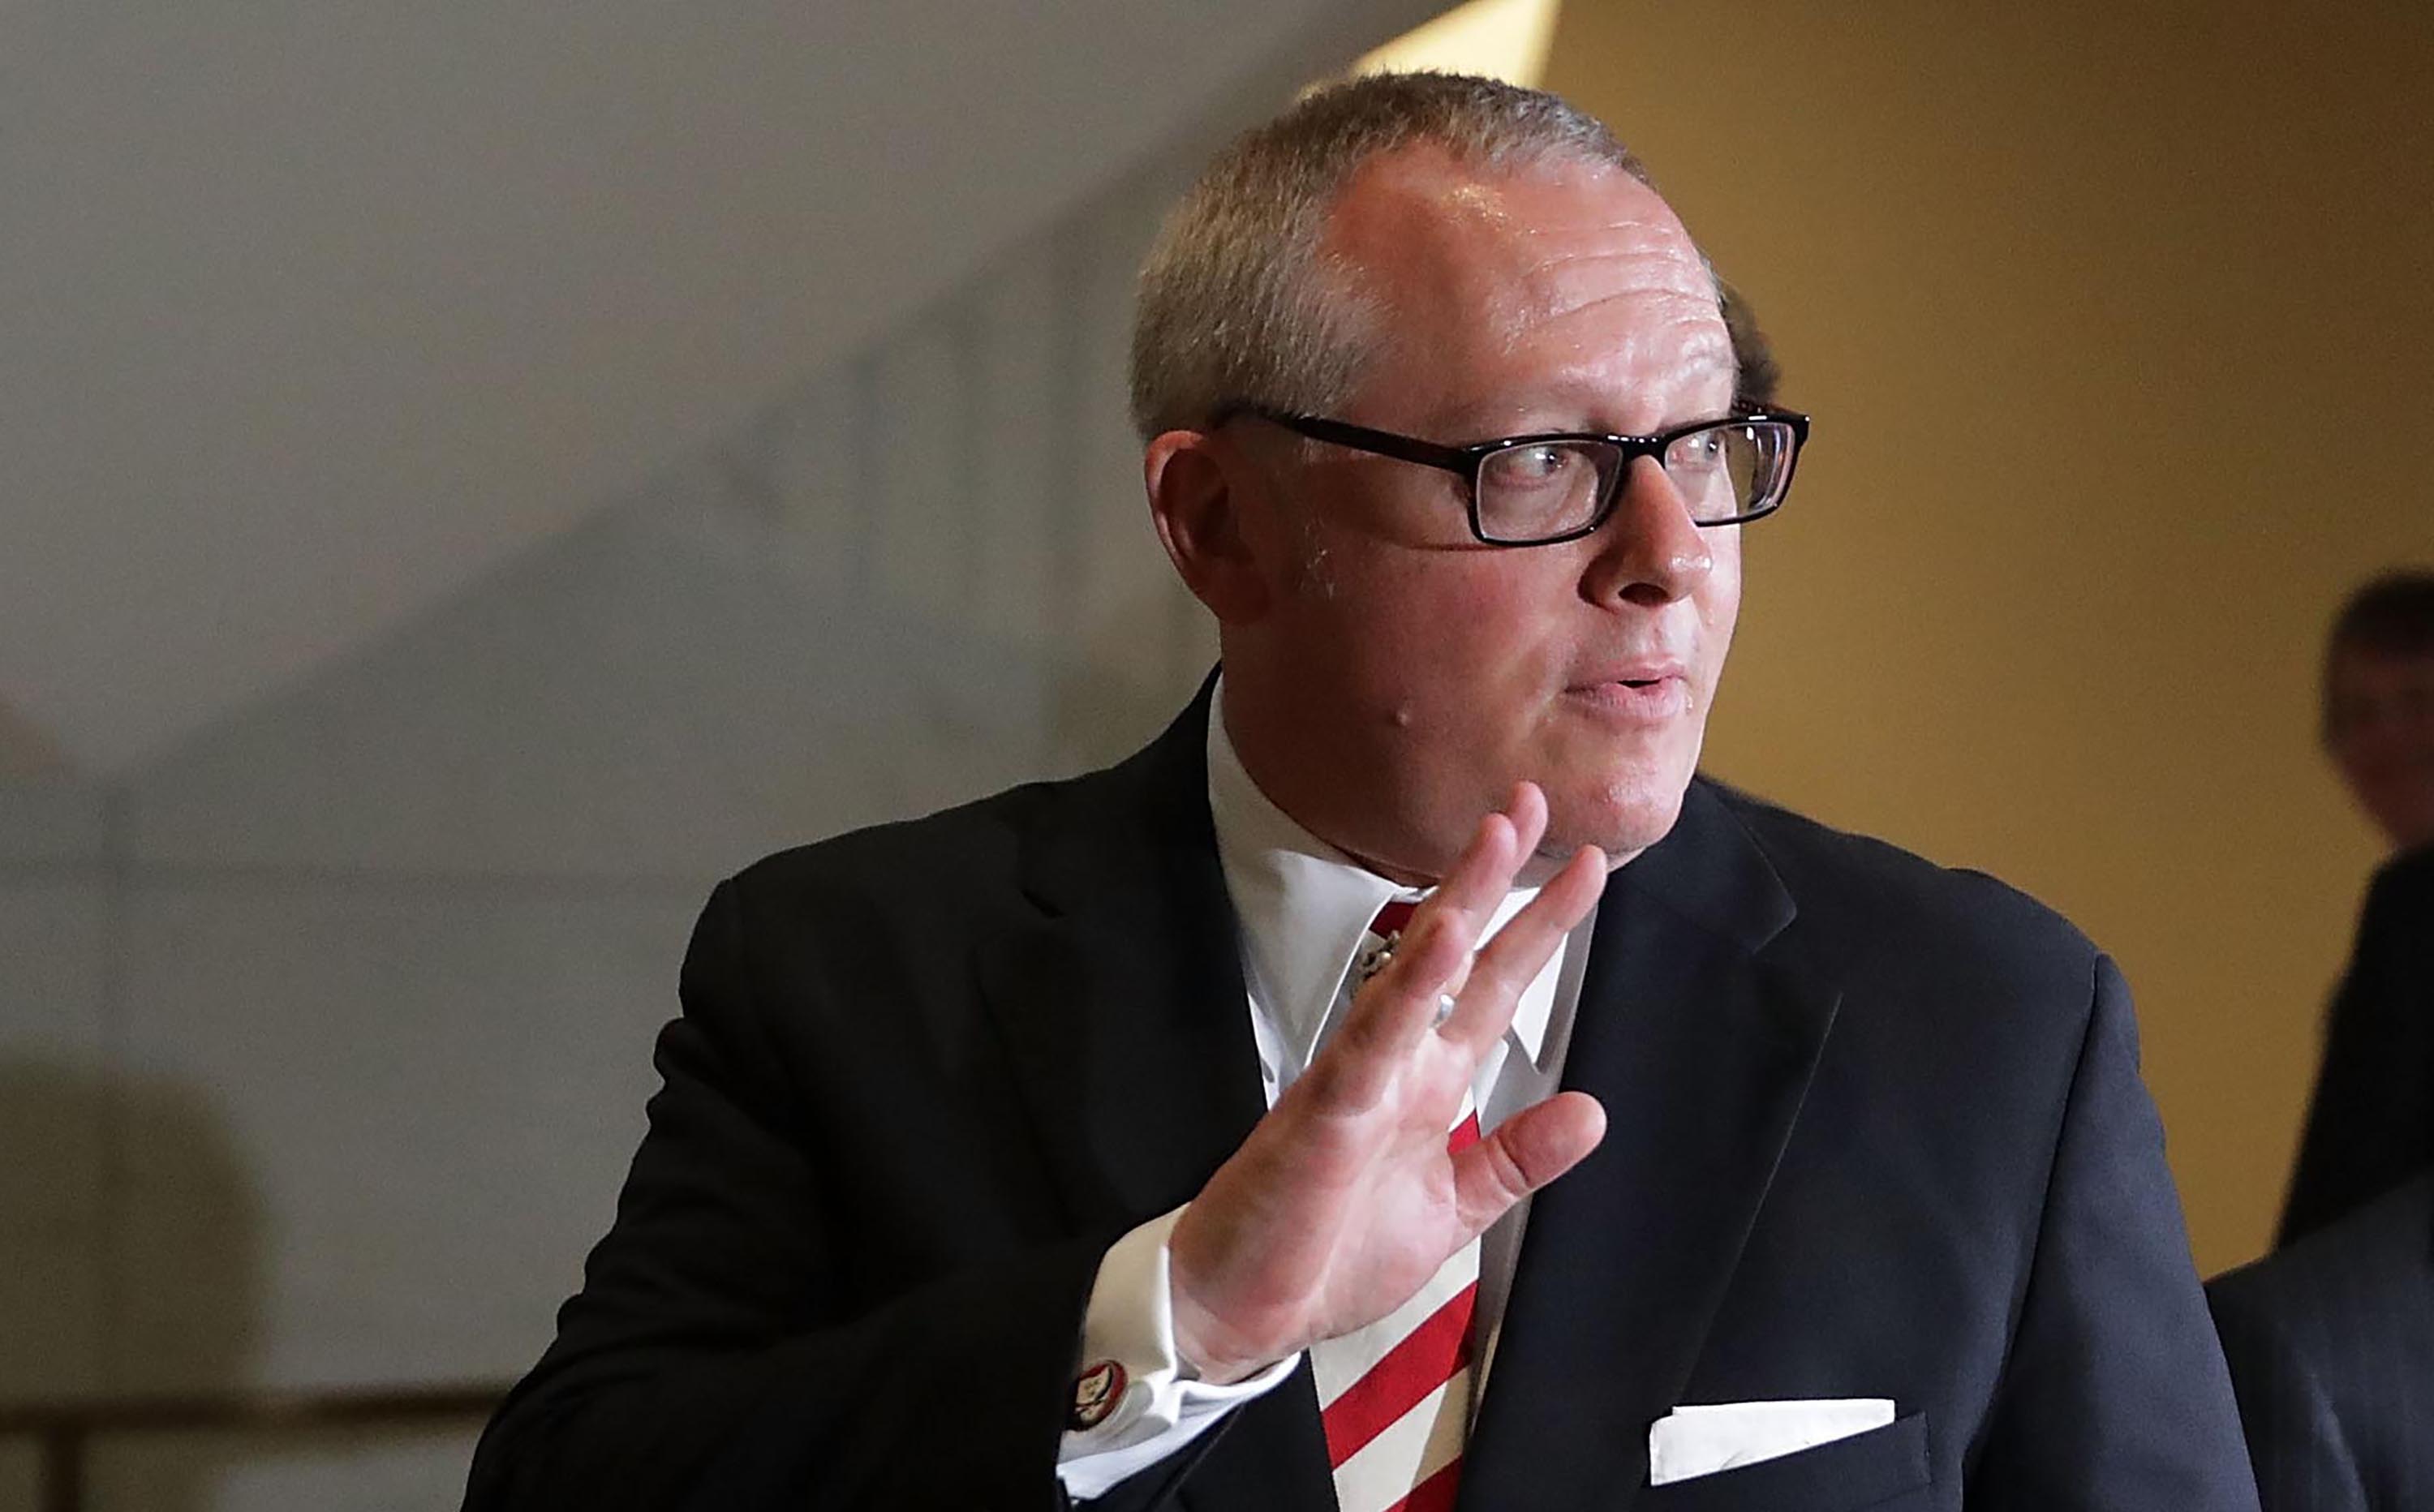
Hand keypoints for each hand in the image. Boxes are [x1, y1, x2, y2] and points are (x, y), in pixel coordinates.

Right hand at [1167, 782, 1608, 1382]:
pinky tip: (1439, 941)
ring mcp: (1360, 1080)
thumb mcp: (1453, 1209)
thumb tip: (1589, 1111)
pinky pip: (1371, 1041)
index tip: (1587, 865)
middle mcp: (1397, 1066)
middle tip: (1532, 802)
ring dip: (1457, 904)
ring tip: (1496, 839)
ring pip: (1413, 974)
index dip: (1540, 928)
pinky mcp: (1327, 1111)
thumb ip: (1514, 1158)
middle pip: (1458, 954)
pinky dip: (1407, 991)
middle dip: (1498, 880)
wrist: (1240, 1311)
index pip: (1493, 988)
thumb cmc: (1326, 1254)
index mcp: (1428, 1086)